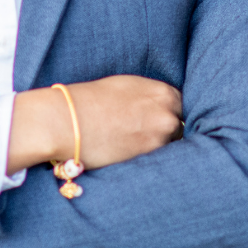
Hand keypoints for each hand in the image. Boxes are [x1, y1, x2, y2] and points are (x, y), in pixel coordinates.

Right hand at [6, 74, 183, 173]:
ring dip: (158, 148)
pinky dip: (149, 161)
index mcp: (163, 92)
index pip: (181, 106)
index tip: (159, 121)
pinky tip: (132, 157)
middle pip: (179, 127)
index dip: (169, 114)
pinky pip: (158, 161)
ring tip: (135, 147)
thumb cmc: (90, 100)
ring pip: (170, 146)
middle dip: (166, 132)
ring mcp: (160, 138)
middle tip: (145, 136)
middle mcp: (167, 114)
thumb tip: (159, 108)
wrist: (66, 120)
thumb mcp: (126, 87)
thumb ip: (149, 97)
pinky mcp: (148, 159)